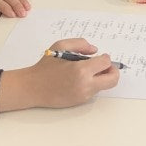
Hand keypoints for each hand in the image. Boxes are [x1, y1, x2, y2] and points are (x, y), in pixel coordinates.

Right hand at [0, 37, 119, 110]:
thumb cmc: (45, 66)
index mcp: (81, 70)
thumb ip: (80, 44)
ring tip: (86, 72)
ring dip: (100, 77)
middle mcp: (85, 85)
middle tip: (105, 66)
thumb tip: (95, 50)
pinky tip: (78, 80)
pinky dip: (91, 84)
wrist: (32, 88)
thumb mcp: (60, 46)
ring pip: (103, 86)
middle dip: (113, 71)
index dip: (106, 58)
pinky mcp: (80, 102)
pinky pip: (93, 91)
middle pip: (113, 79)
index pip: (106, 63)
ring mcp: (84, 95)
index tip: (101, 56)